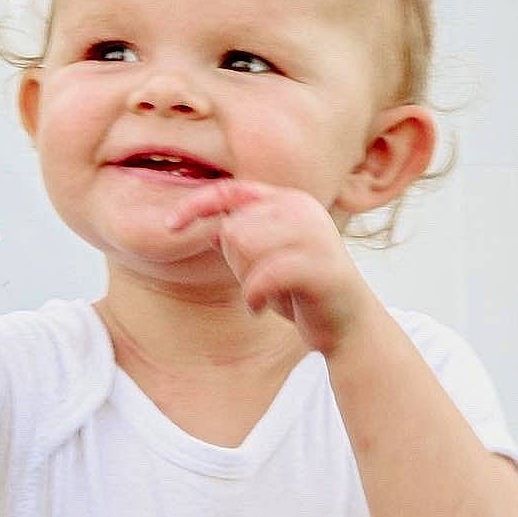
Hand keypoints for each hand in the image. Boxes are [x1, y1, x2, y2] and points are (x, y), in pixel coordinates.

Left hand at [165, 180, 376, 355]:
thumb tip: (208, 228)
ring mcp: (315, 235)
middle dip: (235, 263)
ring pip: (246, 246)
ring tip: (266, 293)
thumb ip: (242, 239)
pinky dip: (253, 296)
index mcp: (288, 201)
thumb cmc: (301, 291)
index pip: (230, 191)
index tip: (169, 226)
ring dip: (246, 280)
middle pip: (234, 227)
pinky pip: (264, 276)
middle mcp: (303, 208)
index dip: (195, 205)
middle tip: (259, 283)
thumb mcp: (265, 260)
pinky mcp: (321, 266)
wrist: (347, 325)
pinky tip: (259, 309)